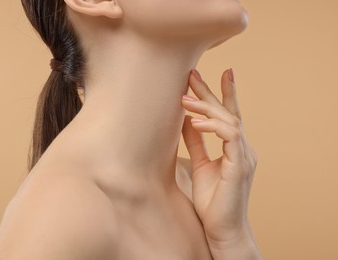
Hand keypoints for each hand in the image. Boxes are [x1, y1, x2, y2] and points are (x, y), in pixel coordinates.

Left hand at [181, 69, 258, 254]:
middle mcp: (243, 148)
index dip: (224, 93)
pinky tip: (195, 122)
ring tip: (184, 99)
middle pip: (228, 112)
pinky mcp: (240, 166)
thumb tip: (186, 120)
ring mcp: (244, 156)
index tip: (215, 72)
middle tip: (192, 73)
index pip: (229, 115)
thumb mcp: (200, 164)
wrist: (222, 229)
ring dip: (206, 108)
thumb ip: (196, 143)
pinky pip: (229, 136)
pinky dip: (212, 127)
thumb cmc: (212, 200)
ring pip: (230, 121)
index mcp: (234, 148)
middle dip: (210, 92)